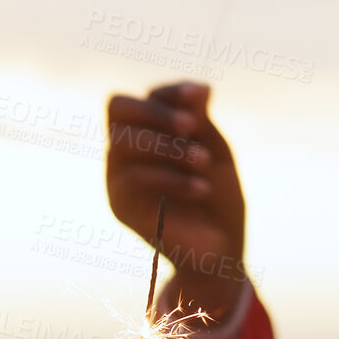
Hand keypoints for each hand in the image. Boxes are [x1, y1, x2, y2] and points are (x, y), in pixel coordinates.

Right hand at [105, 82, 247, 317]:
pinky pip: (134, 178)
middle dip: (157, 112)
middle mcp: (125, 149)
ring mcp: (118, 176)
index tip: (201, 95)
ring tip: (204, 161)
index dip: (169, 91)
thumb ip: (201, 123)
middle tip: (192, 127)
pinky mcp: (120, 205)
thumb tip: (200, 89)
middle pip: (118, 107)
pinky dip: (171, 178)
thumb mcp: (215, 152)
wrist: (220, 248)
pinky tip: (201, 188)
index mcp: (147, 131)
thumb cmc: (219, 198)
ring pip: (124, 141)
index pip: (146, 95)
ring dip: (168, 146)